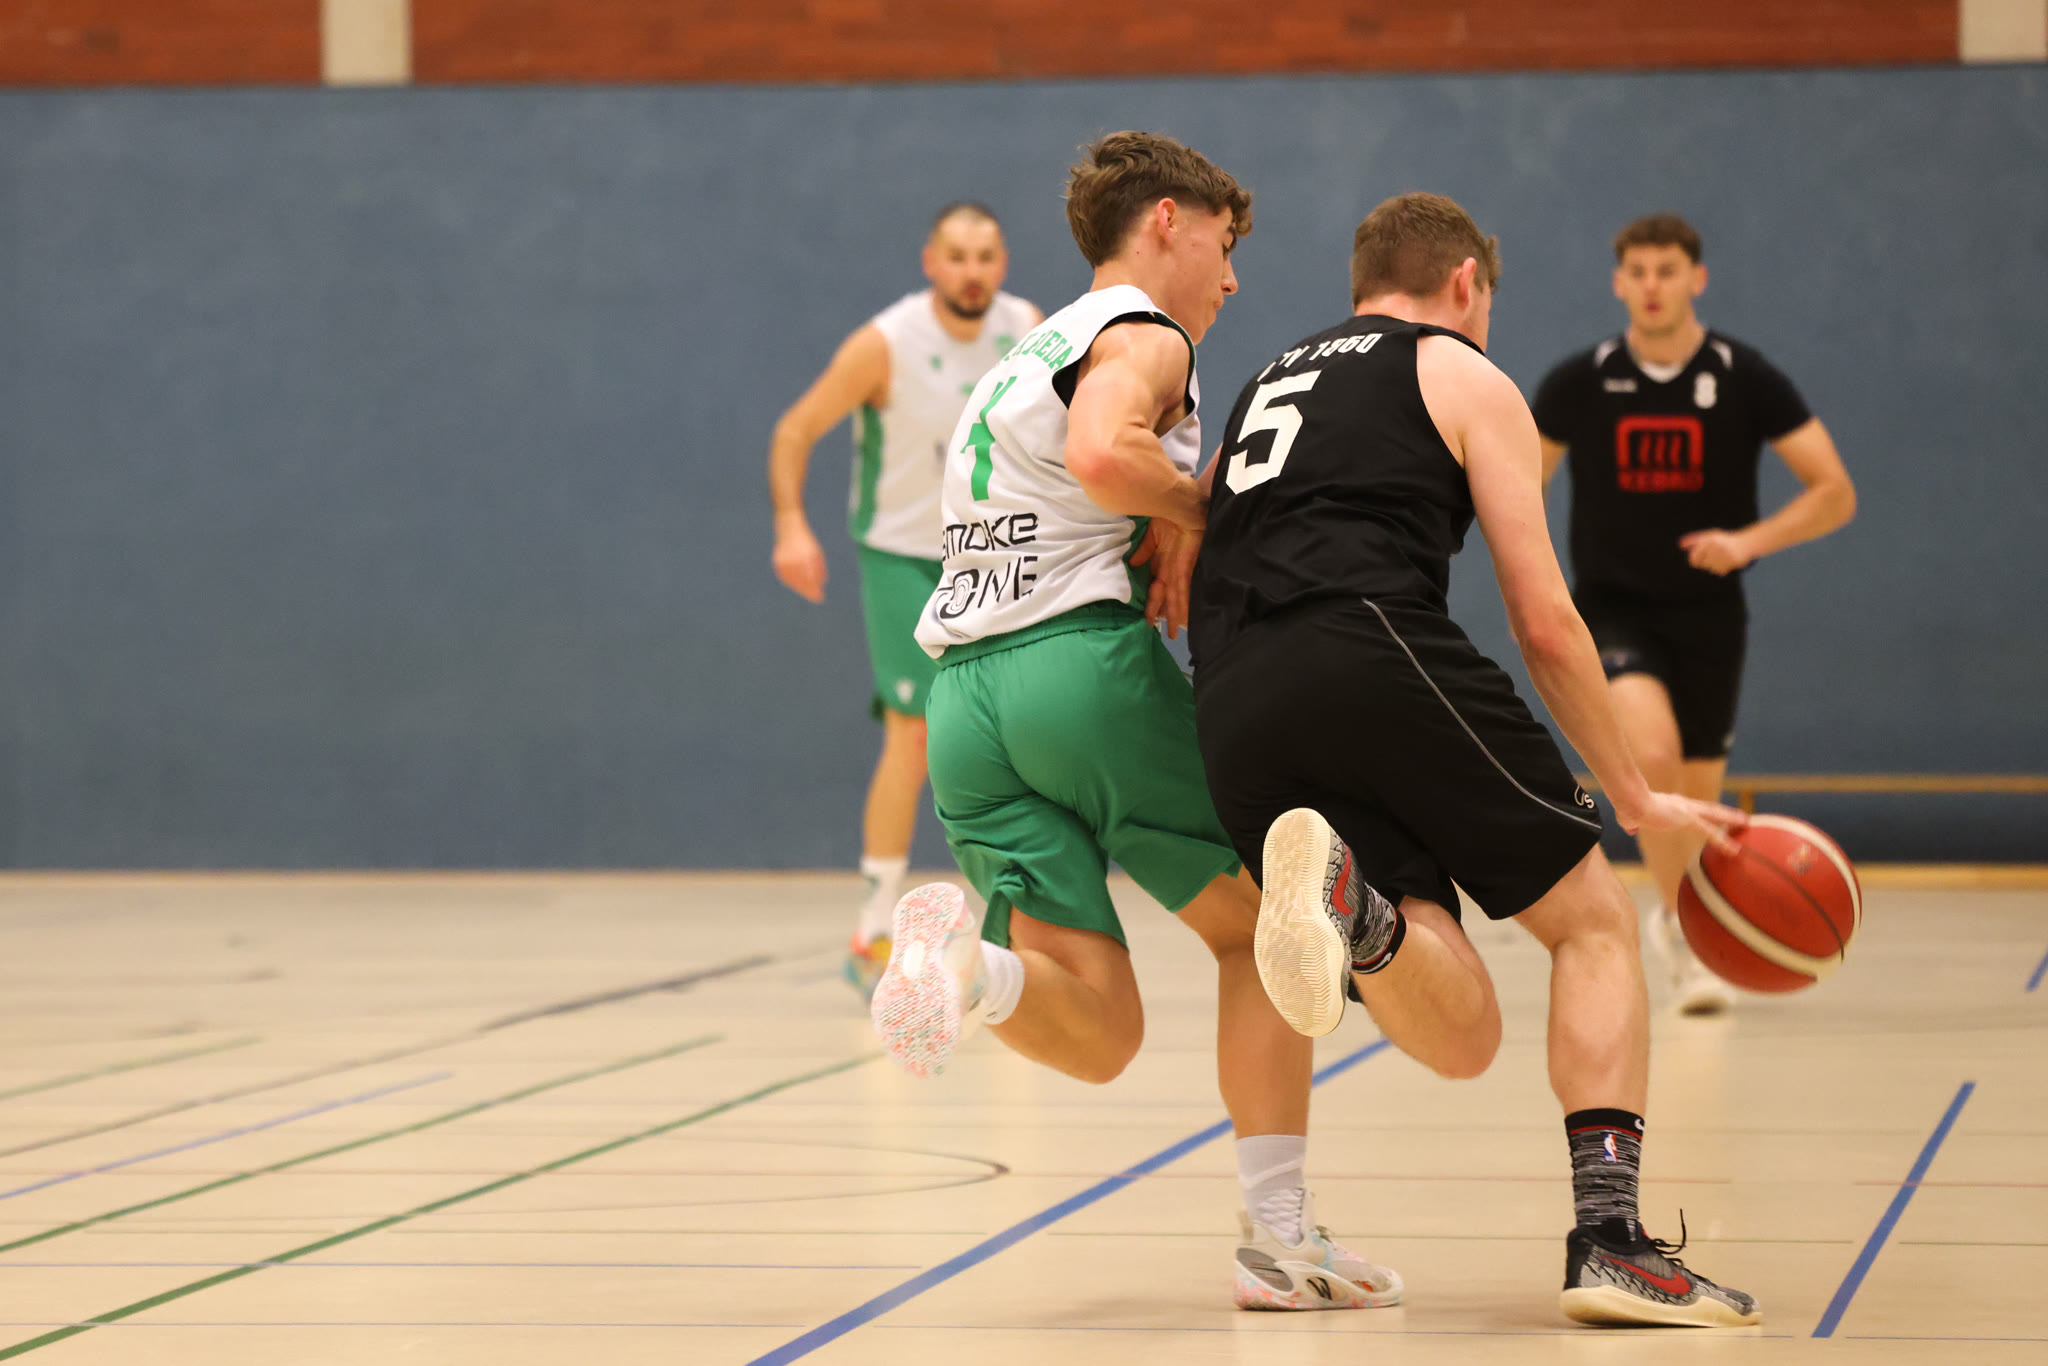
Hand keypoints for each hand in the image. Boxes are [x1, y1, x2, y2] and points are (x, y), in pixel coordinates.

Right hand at [772, 519, 827, 602]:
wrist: (789, 527)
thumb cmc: (806, 542)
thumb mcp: (817, 553)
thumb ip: (819, 569)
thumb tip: (821, 584)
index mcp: (807, 557)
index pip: (811, 579)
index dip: (815, 590)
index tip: (820, 598)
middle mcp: (795, 560)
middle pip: (802, 582)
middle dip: (809, 591)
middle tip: (816, 598)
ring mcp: (785, 561)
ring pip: (793, 581)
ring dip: (800, 587)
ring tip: (807, 589)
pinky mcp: (777, 561)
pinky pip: (785, 577)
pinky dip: (791, 581)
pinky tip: (796, 583)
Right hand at [1131, 518, 1203, 639]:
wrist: (1180, 504)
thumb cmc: (1166, 515)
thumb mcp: (1151, 535)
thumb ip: (1143, 550)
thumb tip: (1132, 564)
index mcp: (1162, 563)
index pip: (1157, 588)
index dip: (1154, 603)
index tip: (1149, 618)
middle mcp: (1171, 570)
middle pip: (1167, 598)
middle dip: (1165, 616)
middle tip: (1167, 634)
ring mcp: (1179, 569)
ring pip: (1176, 598)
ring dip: (1176, 616)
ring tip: (1176, 634)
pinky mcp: (1186, 566)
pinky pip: (1183, 588)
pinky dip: (1182, 603)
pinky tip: (1182, 617)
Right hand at [1614, 790, 1747, 852]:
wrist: (1630, 801)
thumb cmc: (1626, 806)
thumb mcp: (1629, 817)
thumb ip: (1632, 823)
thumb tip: (1630, 829)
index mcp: (1671, 804)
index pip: (1693, 810)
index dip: (1705, 813)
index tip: (1715, 817)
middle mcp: (1682, 805)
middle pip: (1709, 809)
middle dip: (1725, 814)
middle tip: (1741, 818)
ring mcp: (1686, 811)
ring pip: (1715, 816)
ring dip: (1731, 820)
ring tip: (1746, 823)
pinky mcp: (1687, 819)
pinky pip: (1709, 832)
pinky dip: (1723, 841)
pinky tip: (1734, 850)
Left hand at [1679, 528, 1756, 575]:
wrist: (1746, 543)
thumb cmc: (1724, 541)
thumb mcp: (1709, 536)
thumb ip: (1694, 540)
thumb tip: (1680, 545)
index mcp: (1710, 538)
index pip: (1694, 555)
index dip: (1693, 560)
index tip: (1695, 561)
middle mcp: (1718, 546)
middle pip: (1702, 564)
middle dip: (1705, 562)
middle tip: (1713, 557)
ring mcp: (1726, 554)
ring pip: (1711, 568)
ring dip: (1714, 566)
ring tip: (1721, 558)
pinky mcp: (1733, 561)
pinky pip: (1720, 571)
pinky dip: (1721, 569)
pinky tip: (1727, 562)